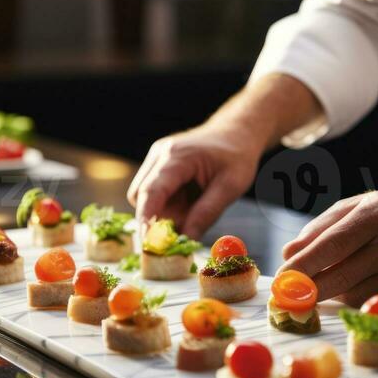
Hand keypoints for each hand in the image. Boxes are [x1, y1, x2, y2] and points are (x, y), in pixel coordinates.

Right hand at [127, 124, 260, 239]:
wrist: (236, 133)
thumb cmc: (237, 156)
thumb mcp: (230, 187)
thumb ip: (207, 213)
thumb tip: (186, 240)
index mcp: (177, 156)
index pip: (151, 191)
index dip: (146, 219)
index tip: (147, 244)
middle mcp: (160, 155)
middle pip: (141, 195)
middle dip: (155, 219)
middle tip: (179, 234)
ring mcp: (156, 159)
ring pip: (144, 196)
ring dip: (163, 212)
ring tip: (193, 210)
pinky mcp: (158, 166)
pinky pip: (154, 193)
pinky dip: (168, 205)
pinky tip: (189, 201)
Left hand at [279, 187, 377, 305]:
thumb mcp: (360, 205)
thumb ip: (322, 227)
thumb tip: (288, 253)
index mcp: (376, 216)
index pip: (331, 245)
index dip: (302, 265)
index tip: (280, 277)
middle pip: (340, 276)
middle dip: (307, 289)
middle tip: (286, 295)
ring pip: (353, 295)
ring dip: (328, 294)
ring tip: (317, 286)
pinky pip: (370, 303)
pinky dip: (351, 299)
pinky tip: (345, 288)